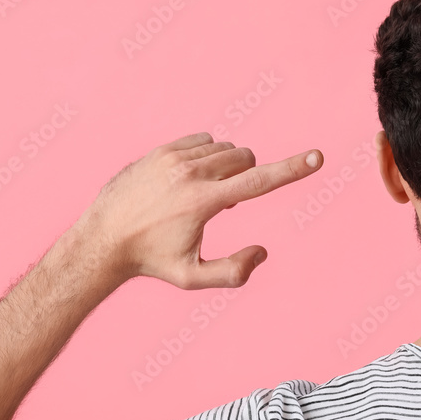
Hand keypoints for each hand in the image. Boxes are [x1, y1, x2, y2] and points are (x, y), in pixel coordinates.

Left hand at [73, 132, 322, 290]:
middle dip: (247, 176)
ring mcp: (174, 157)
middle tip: (224, 204)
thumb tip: (262, 252)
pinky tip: (190, 179)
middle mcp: (191, 173)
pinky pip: (203, 141)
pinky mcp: (161, 150)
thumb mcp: (191, 278)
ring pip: (226, 149)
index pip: (260, 181)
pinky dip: (208, 156)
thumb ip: (232, 272)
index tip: (318, 156)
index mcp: (204, 201)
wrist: (102, 240)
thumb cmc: (151, 261)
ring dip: (228, 167)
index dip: (293, 169)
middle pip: (246, 159)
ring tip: (204, 194)